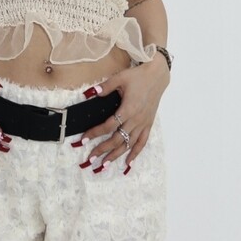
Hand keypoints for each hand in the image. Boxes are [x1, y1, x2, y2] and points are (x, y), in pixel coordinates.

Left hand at [78, 53, 169, 171]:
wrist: (157, 76)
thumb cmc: (138, 76)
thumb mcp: (120, 78)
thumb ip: (105, 87)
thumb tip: (90, 93)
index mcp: (128, 109)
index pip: (108, 126)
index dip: (95, 133)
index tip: (83, 140)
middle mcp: (136, 119)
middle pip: (117, 139)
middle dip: (102, 150)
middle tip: (90, 158)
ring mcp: (143, 124)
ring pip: (128, 144)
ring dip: (116, 156)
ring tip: (104, 165)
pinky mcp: (148, 125)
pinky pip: (142, 143)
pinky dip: (135, 154)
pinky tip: (128, 163)